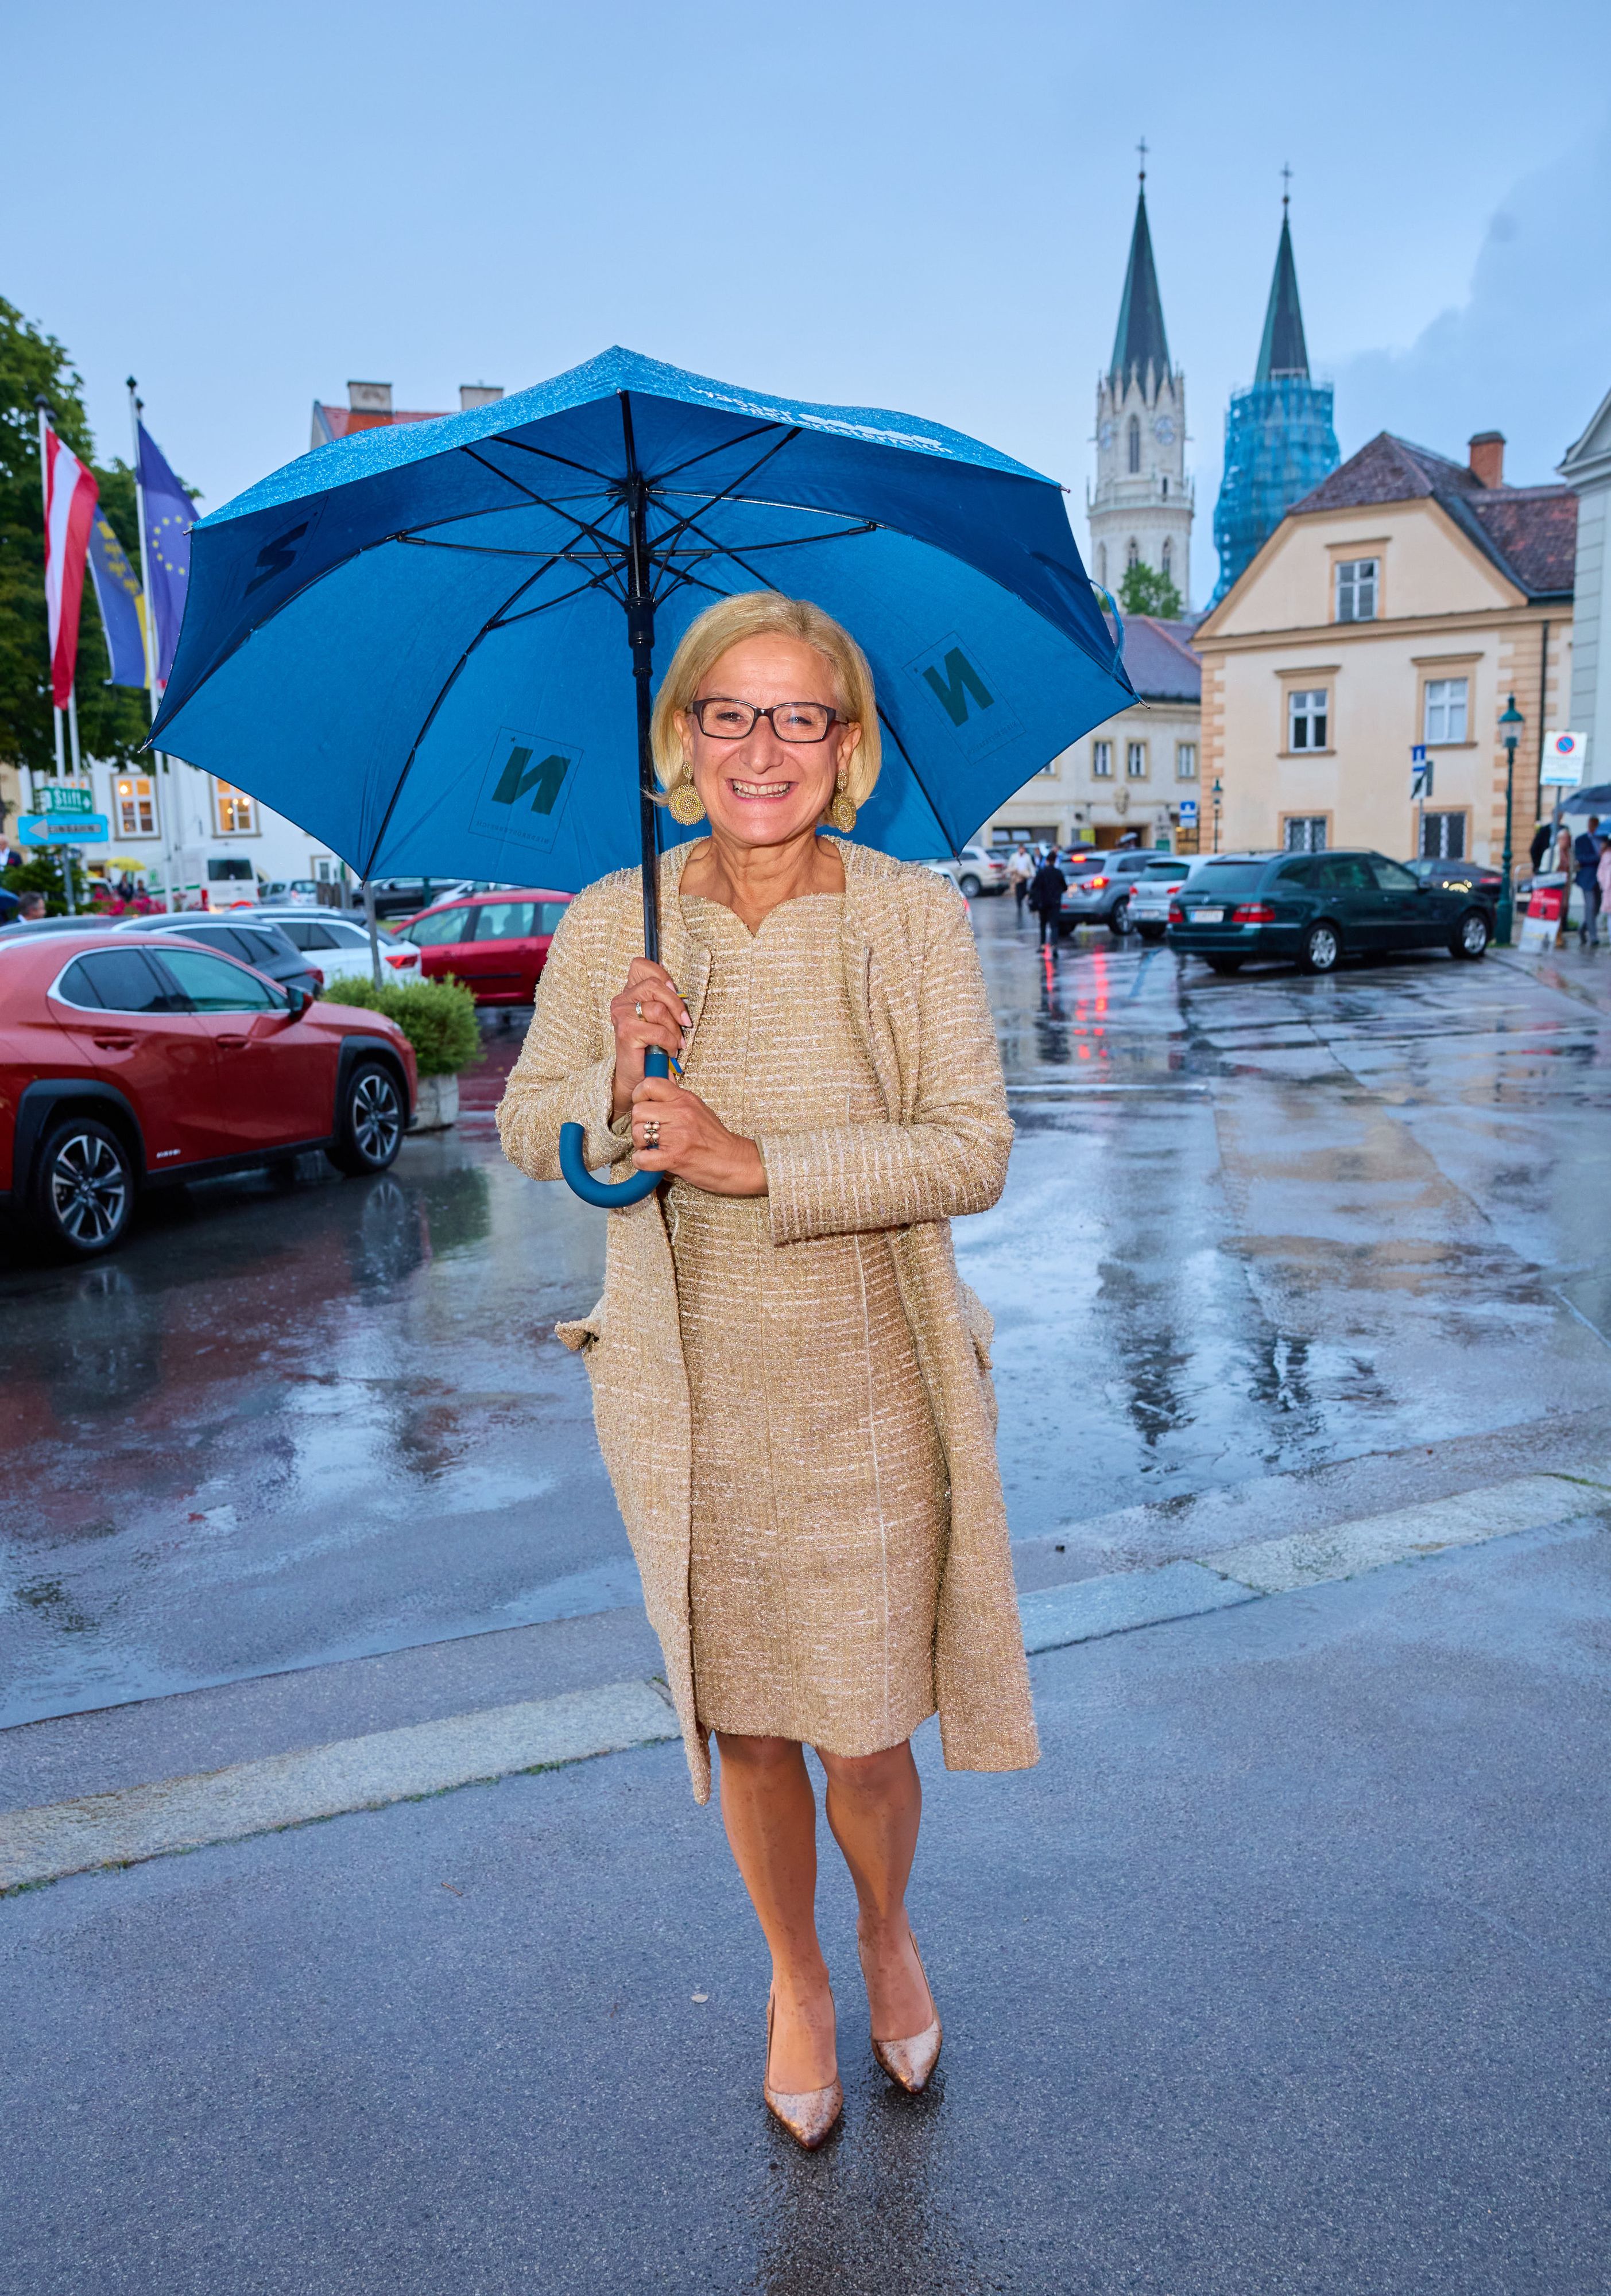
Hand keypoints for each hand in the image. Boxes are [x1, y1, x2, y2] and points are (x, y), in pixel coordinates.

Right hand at [610, 958, 689, 1119]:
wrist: (637, 1077)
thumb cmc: (651, 1047)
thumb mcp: (659, 1018)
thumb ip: (663, 1000)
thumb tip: (678, 990)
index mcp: (628, 993)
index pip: (640, 966)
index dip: (661, 975)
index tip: (674, 992)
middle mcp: (621, 1001)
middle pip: (654, 985)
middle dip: (676, 1005)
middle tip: (684, 1022)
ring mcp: (621, 1015)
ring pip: (659, 1009)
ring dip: (673, 1029)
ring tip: (675, 1042)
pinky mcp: (627, 1032)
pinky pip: (658, 1030)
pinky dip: (669, 1042)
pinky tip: (669, 1050)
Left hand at [629, 1075, 766, 1195]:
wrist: (735, 1162)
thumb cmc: (716, 1140)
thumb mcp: (699, 1109)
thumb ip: (677, 1099)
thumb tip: (661, 1082)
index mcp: (685, 1099)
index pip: (649, 1084)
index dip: (639, 1096)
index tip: (643, 1106)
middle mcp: (681, 1113)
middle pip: (638, 1111)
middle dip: (638, 1125)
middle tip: (649, 1134)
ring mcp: (677, 1135)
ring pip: (637, 1133)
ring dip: (640, 1144)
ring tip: (653, 1148)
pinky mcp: (675, 1157)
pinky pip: (642, 1158)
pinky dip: (642, 1162)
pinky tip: (652, 1161)